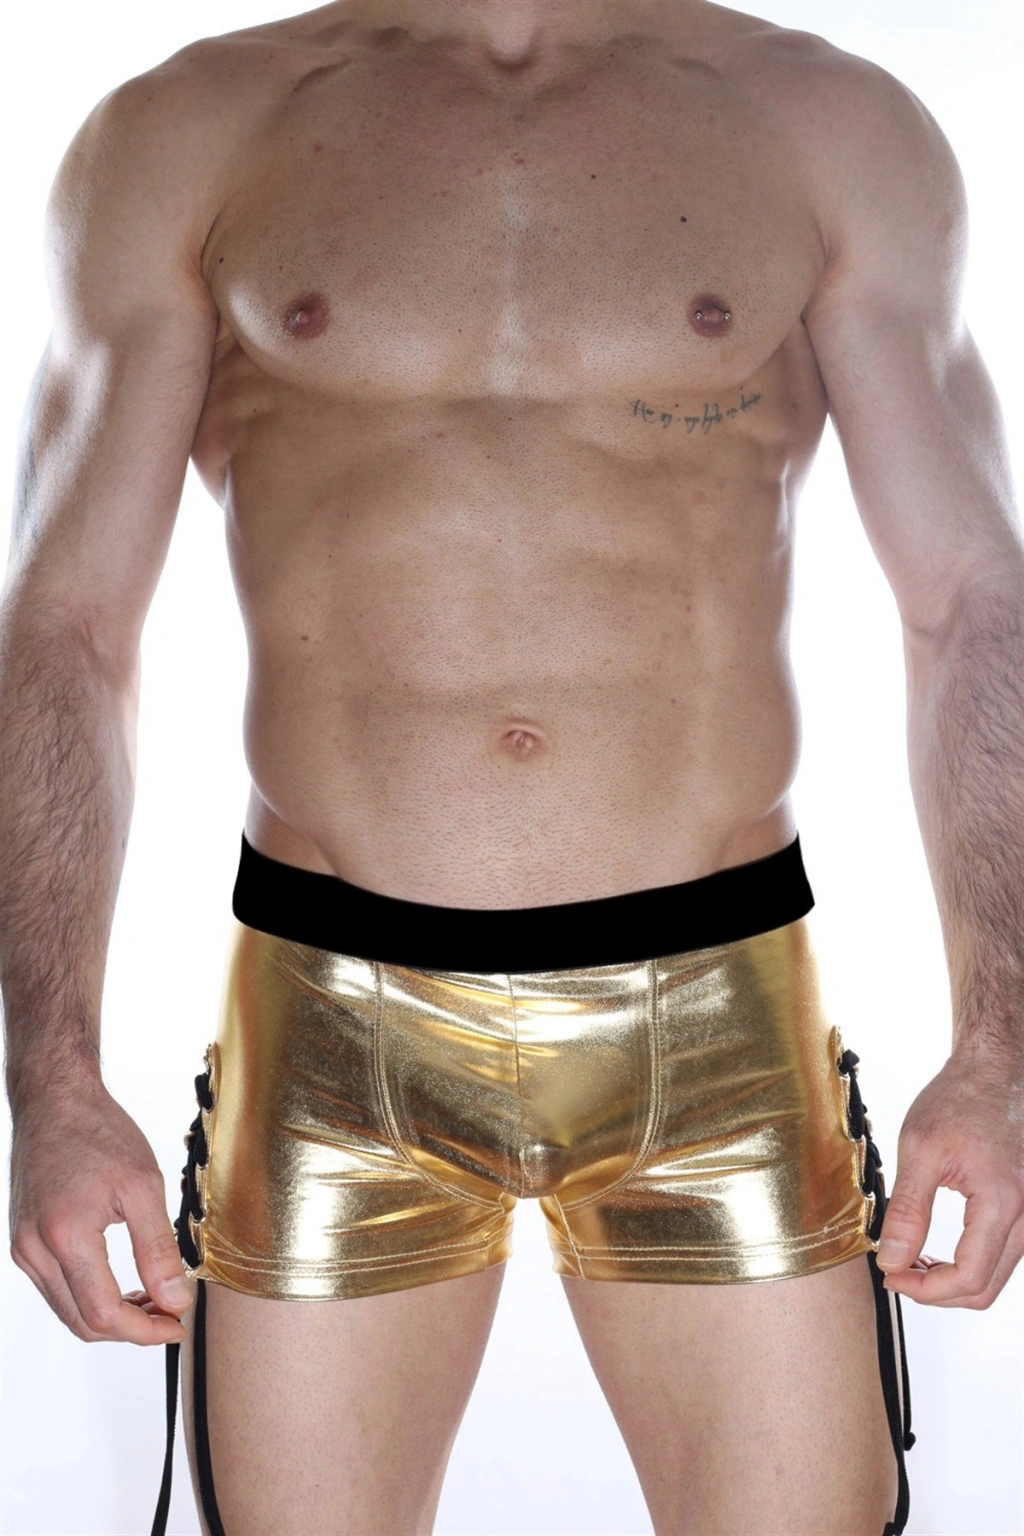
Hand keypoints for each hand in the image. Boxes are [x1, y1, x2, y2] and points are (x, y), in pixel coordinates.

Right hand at [8, 1078, 192, 1343]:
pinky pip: (56, 1288)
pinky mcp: (23, 1241)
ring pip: (67, 1310)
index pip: (104, 1314)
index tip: (177, 1324)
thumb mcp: (143, 1185)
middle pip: (82, 1322)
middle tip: (170, 1314)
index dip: (145, 1331)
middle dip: (130, 1329)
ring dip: (110, 1316)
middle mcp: (34, 1250)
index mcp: (65, 1236)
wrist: (54, 1100)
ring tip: (154, 1298)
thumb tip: (175, 1299)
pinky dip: (90, 1296)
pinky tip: (124, 1282)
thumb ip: (158, 1249)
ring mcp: (23, 1248)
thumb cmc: (98, 1132)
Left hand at [876, 1045, 1023, 1307]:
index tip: (891, 1275)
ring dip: (953, 1279)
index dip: (925, 1289)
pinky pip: (1002, 1254)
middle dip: (937, 1291)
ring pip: (996, 1274)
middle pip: (985, 1288)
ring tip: (911, 1260)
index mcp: (1003, 1203)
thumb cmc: (961, 1098)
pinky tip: (937, 1248)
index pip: (968, 1278)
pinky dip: (970, 1262)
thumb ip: (907, 1210)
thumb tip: (892, 1260)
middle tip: (896, 1273)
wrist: (997, 1068)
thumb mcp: (920, 1149)